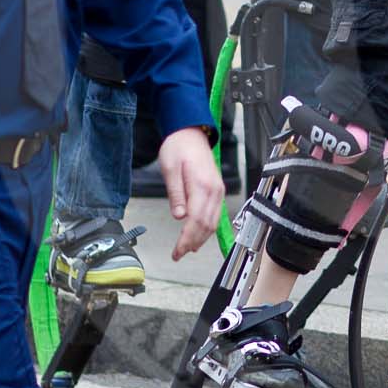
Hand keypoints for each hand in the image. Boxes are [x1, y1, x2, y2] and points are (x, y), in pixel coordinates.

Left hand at [159, 127, 225, 260]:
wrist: (191, 133)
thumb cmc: (178, 147)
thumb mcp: (170, 168)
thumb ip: (176, 193)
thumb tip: (179, 216)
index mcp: (202, 185)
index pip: (196, 220)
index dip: (186, 239)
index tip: (177, 251)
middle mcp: (214, 190)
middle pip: (207, 225)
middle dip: (193, 242)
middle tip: (178, 254)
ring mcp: (218, 190)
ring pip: (213, 222)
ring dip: (201, 238)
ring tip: (187, 248)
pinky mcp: (217, 190)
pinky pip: (215, 214)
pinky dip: (207, 228)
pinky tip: (198, 235)